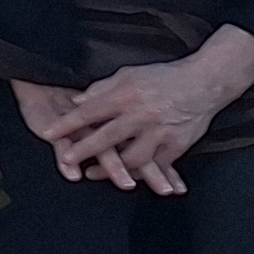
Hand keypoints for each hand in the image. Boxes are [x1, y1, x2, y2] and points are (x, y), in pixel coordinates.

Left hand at [40, 35, 253, 194]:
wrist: (205, 82)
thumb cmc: (164, 77)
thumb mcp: (129, 74)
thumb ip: (102, 89)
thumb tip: (77, 102)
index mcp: (127, 95)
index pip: (90, 110)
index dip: (67, 123)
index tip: (48, 133)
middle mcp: (142, 115)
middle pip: (108, 137)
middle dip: (84, 150)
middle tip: (66, 160)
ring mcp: (161, 132)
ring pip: (132, 158)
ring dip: (111, 170)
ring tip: (92, 175)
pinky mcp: (177, 145)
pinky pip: (156, 166)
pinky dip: (141, 174)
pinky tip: (128, 179)